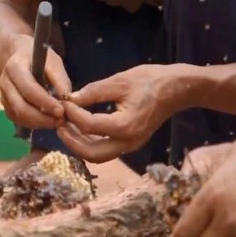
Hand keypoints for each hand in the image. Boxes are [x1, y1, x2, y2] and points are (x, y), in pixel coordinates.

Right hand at [0, 35, 70, 130]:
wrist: (22, 58)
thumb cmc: (40, 59)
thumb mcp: (53, 62)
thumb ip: (60, 80)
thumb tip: (67, 101)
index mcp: (14, 67)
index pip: (28, 89)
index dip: (45, 102)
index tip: (61, 111)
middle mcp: (4, 83)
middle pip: (20, 107)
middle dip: (42, 118)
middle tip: (61, 121)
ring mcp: (3, 96)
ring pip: (18, 116)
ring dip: (39, 123)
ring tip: (57, 122)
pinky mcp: (6, 106)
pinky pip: (18, 120)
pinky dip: (33, 124)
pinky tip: (47, 121)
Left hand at [55, 64, 184, 162]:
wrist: (178, 89)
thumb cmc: (150, 81)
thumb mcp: (119, 81)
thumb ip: (92, 92)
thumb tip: (70, 99)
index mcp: (125, 126)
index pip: (89, 125)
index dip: (72, 114)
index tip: (63, 102)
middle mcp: (128, 142)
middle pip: (92, 154)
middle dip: (71, 141)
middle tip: (58, 125)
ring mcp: (131, 145)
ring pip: (99, 155)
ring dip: (80, 145)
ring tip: (66, 127)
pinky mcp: (131, 143)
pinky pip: (106, 150)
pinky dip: (91, 143)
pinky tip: (80, 128)